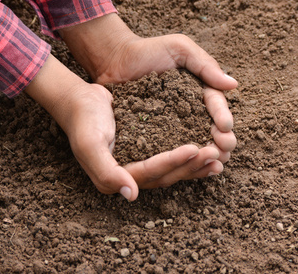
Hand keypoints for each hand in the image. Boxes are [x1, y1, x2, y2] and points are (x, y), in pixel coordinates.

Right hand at [25, 55, 224, 200]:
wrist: (80, 101)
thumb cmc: (83, 120)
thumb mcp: (90, 145)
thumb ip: (107, 171)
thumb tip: (132, 195)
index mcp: (116, 178)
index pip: (151, 172)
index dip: (173, 162)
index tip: (194, 148)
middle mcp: (130, 176)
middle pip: (166, 175)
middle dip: (191, 166)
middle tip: (214, 153)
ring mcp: (139, 163)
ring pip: (172, 169)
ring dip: (195, 165)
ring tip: (217, 156)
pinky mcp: (146, 150)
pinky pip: (170, 156)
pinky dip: (188, 155)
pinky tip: (205, 148)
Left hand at [59, 13, 237, 161]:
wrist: (114, 60)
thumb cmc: (148, 50)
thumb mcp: (179, 48)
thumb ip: (204, 64)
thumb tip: (233, 84)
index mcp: (200, 90)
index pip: (215, 105)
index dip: (222, 116)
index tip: (225, 127)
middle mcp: (189, 109)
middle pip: (210, 128)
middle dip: (221, 139)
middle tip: (224, 149)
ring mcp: (172, 123)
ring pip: (194, 141)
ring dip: (206, 153)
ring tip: (214, 163)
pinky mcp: (154, 133)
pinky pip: (168, 147)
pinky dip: (179, 158)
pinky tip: (186, 167)